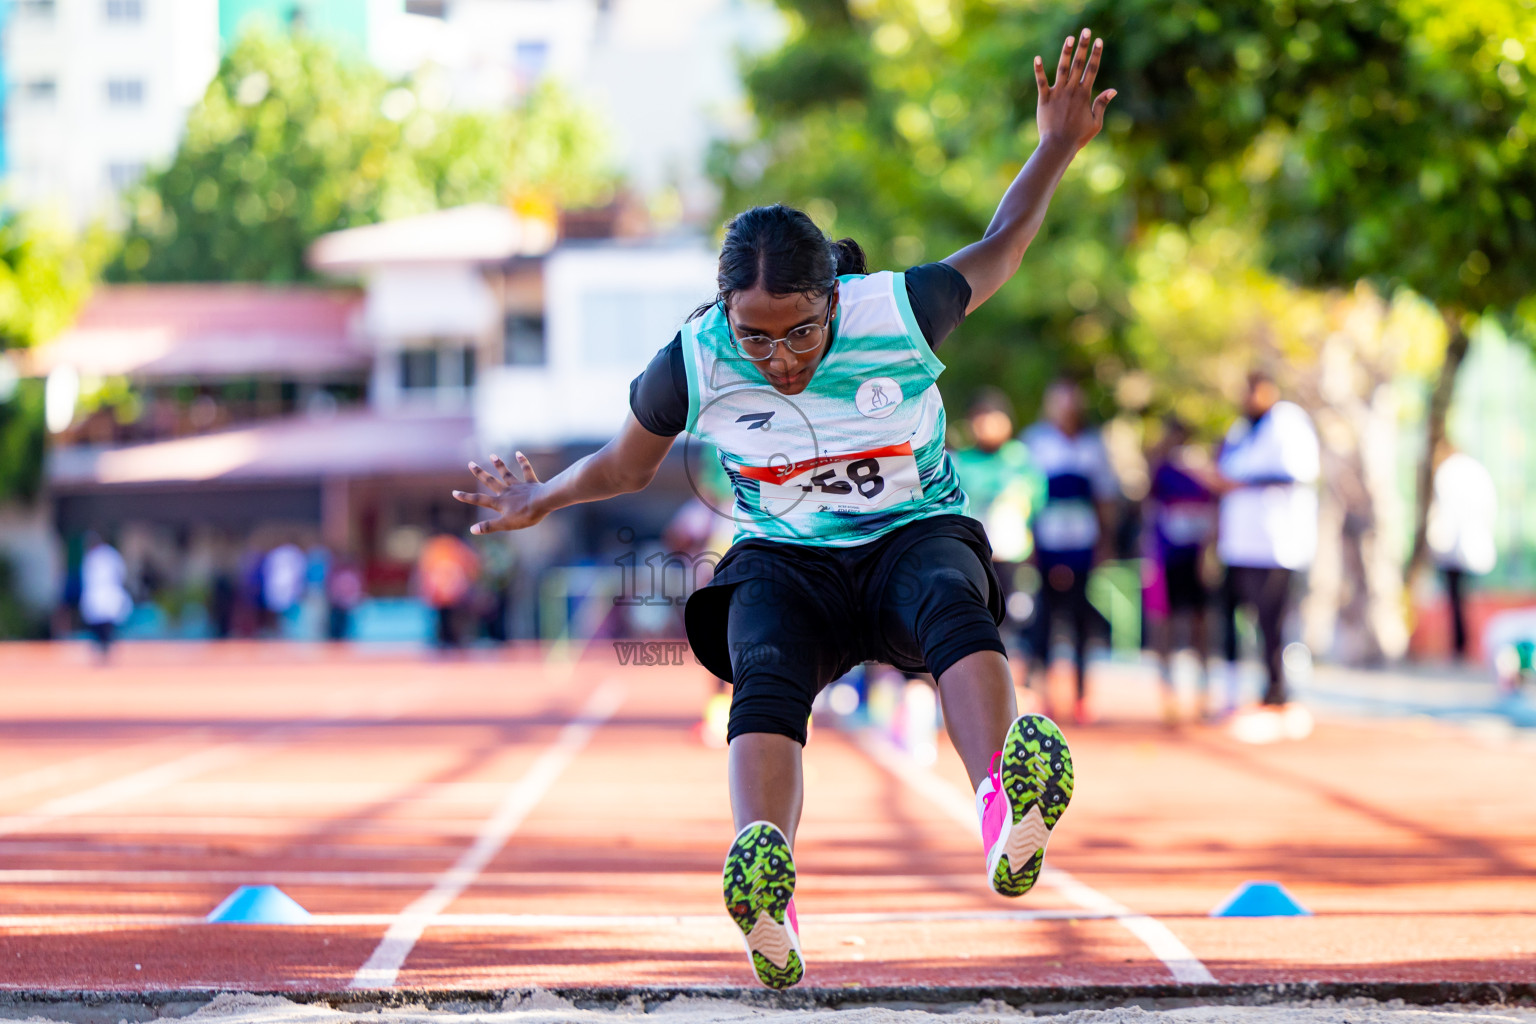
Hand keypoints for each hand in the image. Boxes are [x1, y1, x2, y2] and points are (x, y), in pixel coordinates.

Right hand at [452, 453, 547, 533]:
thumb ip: (489, 526)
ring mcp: (519, 486)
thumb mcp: (505, 524)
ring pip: (507, 474)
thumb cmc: (525, 515)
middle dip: (480, 473)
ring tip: (492, 455)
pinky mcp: (531, 483)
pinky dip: (523, 462)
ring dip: (499, 465)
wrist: (542, 503)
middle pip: (491, 481)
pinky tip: (518, 453)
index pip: (479, 500)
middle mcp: (507, 491)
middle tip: (470, 463)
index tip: (454, 492)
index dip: (466, 497)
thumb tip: (472, 530)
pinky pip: (526, 471)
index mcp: (499, 502)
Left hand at [1035, 29, 1115, 152]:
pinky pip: (1041, 82)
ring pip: (1062, 68)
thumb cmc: (1078, 137)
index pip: (1092, 70)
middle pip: (1079, 64)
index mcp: (1084, 95)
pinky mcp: (1044, 99)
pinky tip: (1037, 58)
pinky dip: (1039, 70)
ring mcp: (1057, 93)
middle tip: (1086, 31)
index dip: (1096, 54)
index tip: (1099, 41)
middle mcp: (1071, 90)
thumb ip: (1101, 104)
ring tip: (1070, 38)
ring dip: (1066, 52)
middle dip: (1083, 46)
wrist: (1058, 146)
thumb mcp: (1095, 122)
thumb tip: (1113, 90)